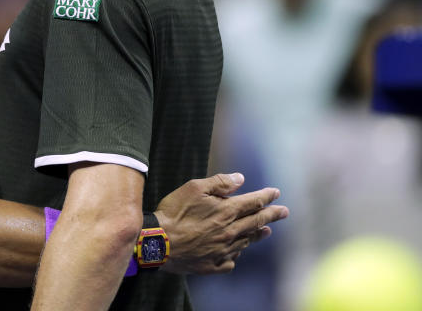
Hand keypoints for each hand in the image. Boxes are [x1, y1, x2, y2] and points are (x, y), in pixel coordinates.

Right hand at [155, 172, 288, 274]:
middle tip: (284, 212)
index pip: (254, 202)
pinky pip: (230, 260)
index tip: (276, 193)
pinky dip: (236, 254)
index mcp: (226, 212)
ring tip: (267, 231)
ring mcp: (222, 250)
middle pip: (256, 222)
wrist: (157, 242)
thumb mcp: (194, 188)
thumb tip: (240, 178)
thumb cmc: (174, 212)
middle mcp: (230, 232)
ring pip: (246, 242)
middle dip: (272, 215)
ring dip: (258, 234)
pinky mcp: (212, 264)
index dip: (267, 196)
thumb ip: (219, 183)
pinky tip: (236, 252)